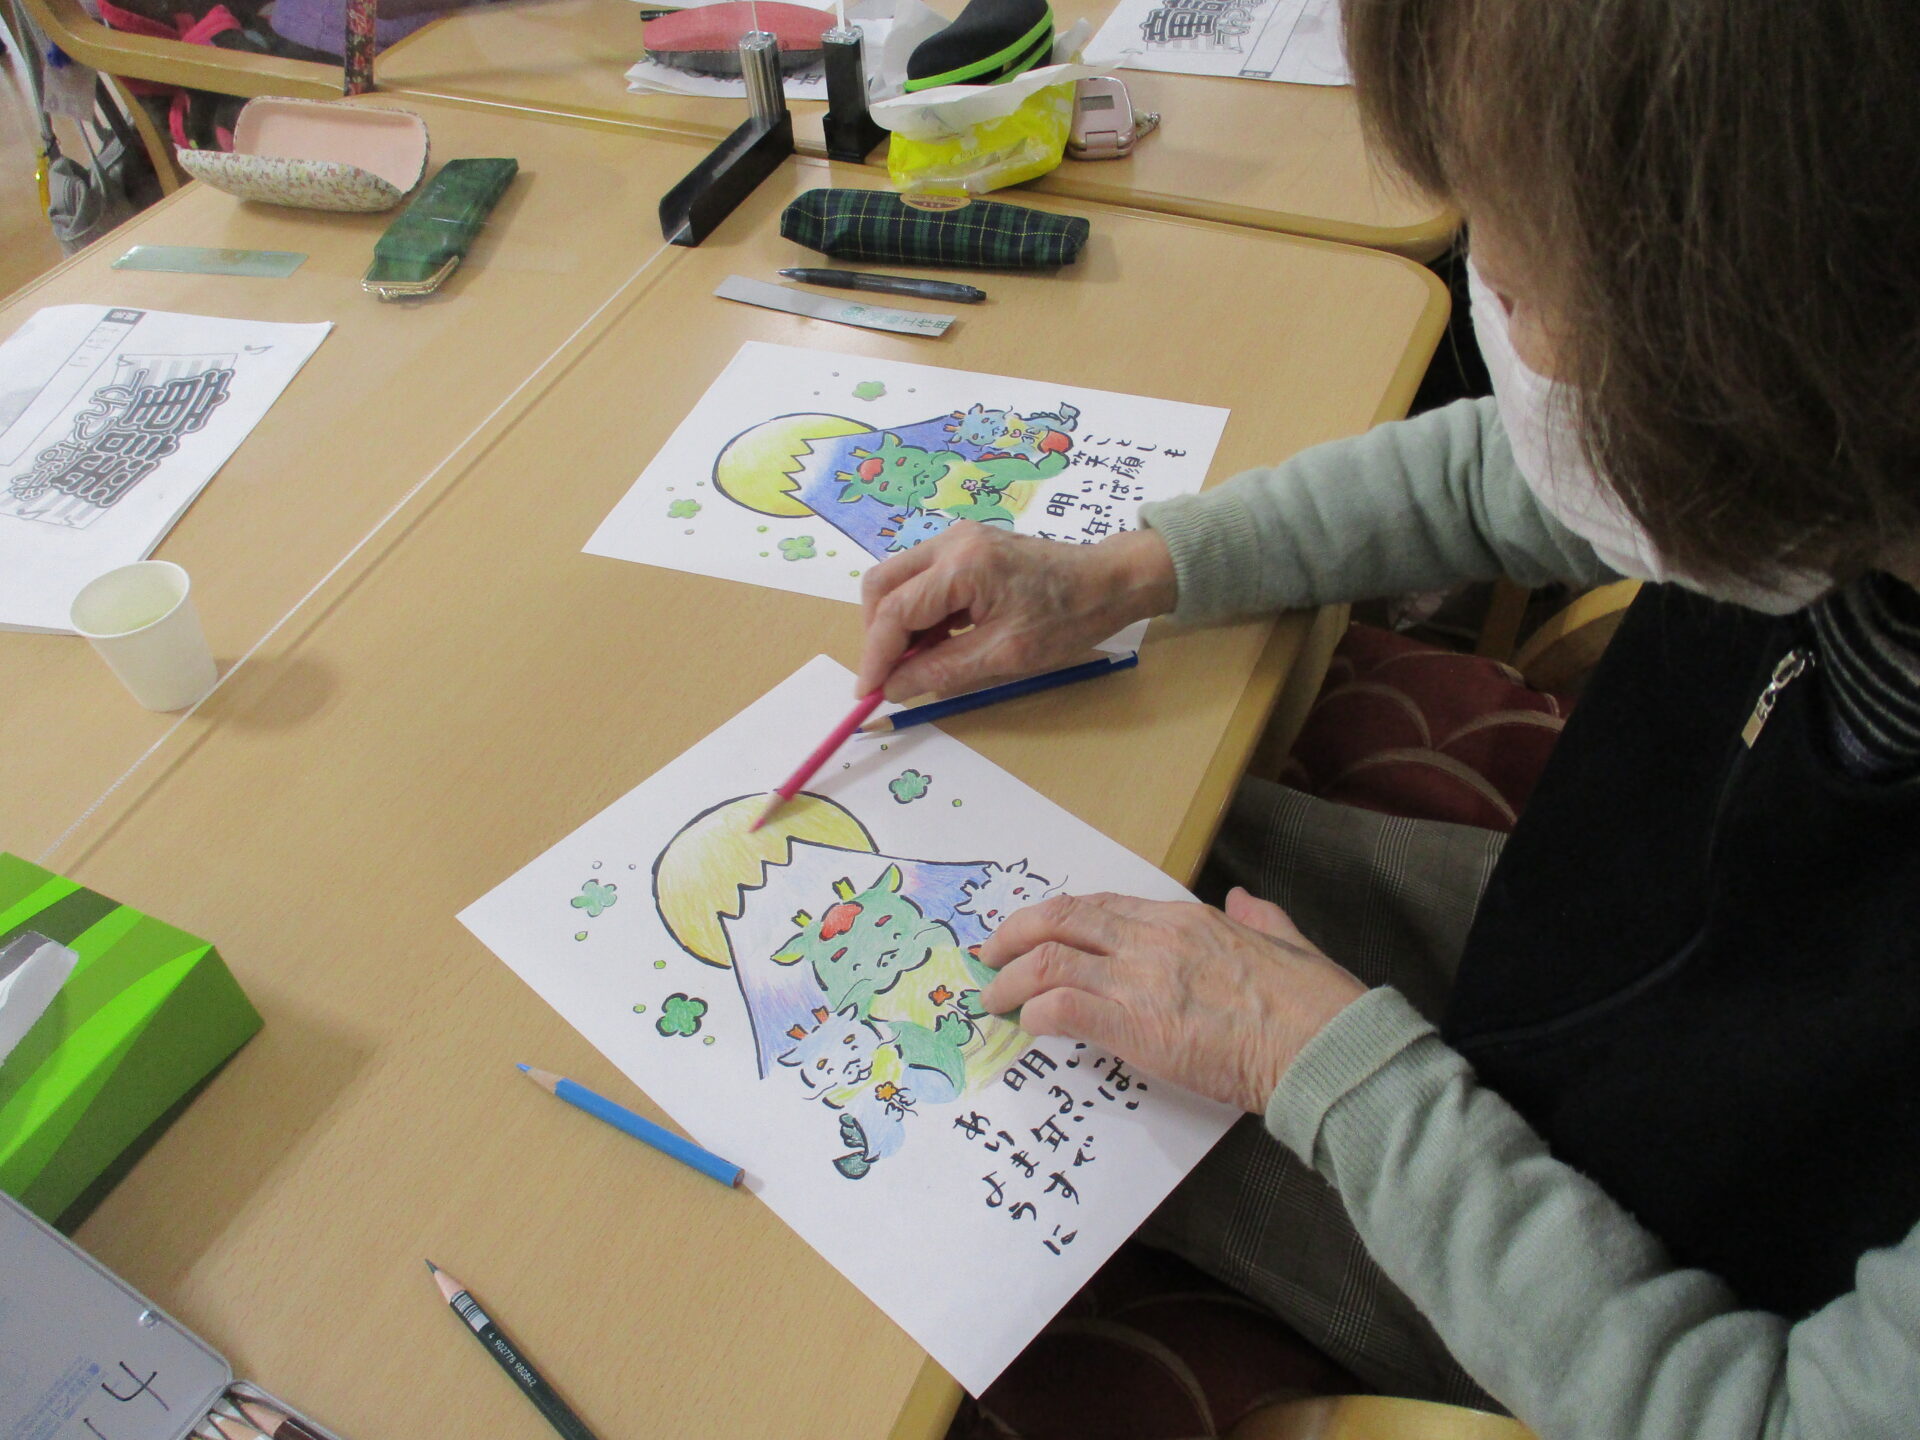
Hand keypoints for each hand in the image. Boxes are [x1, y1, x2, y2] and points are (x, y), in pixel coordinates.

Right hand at [855, 524, 1176, 700]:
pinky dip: (919, 615)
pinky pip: (922, 581)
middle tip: (891, 677)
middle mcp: (951, 542)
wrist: (1110, 582)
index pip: (893, 611)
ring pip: (898, 582)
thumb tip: (893, 687)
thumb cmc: (1067, 619)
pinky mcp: (966, 549)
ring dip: (898, 626)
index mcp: (962, 565)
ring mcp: (957, 540)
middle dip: (878, 635)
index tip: (867, 694)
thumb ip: (942, 672)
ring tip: (919, 665)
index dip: (875, 657)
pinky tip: (938, 645)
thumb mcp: (1005, 656)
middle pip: (882, 585)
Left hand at [978, 888, 1367, 1113]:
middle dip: (1015, 934)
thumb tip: (1245, 901)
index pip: (1103, 906)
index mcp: (1188, 920)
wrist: (1325, 1048)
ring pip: (1051, 961)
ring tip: (996, 1000)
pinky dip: (1037, 1014)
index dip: (1060, 918)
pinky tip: (1031, 1027)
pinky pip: (1065, 1009)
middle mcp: (1156, 941)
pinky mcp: (1138, 1028)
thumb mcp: (1289, 941)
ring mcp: (1143, 981)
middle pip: (1063, 920)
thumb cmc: (1316, 1005)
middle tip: (991, 956)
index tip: (1035, 932)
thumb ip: (1260, 917)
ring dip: (1013, 979)